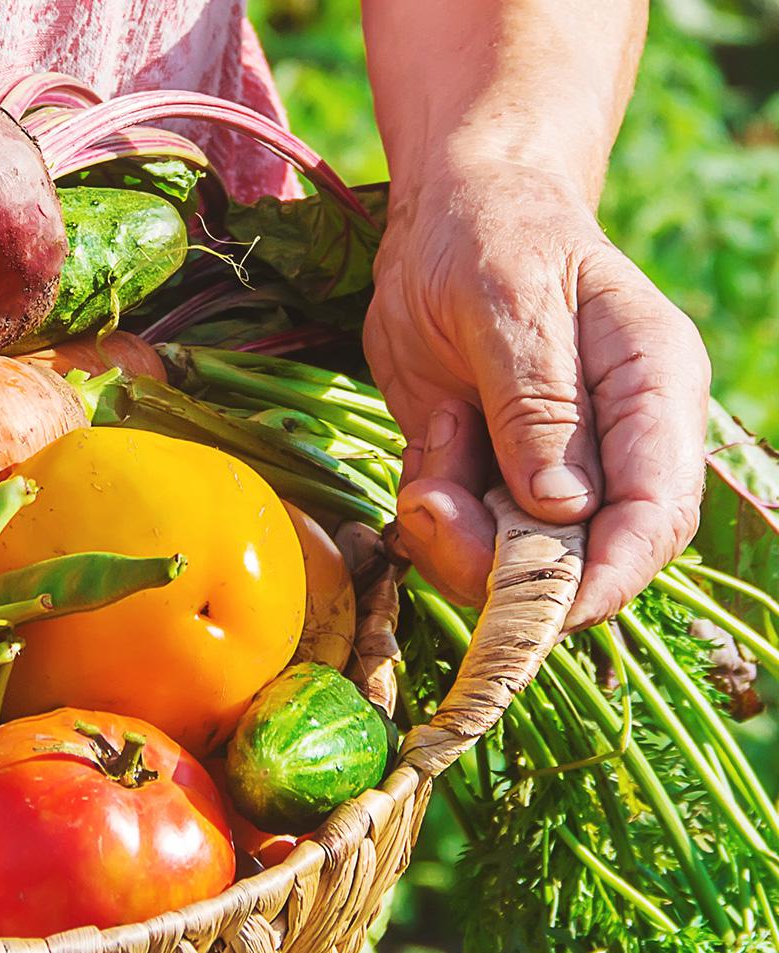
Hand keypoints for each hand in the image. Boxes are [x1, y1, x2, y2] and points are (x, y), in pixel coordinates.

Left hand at [363, 158, 709, 629]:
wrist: (447, 219)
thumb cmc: (492, 235)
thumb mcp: (509, 300)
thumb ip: (537, 403)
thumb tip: (563, 507)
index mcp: (651, 392)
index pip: (655, 517)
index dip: (603, 580)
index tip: (534, 606)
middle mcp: (611, 445)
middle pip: (584, 559)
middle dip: (505, 567)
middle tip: (434, 507)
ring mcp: (549, 469)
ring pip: (515, 563)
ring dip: (457, 544)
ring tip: (427, 473)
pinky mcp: (490, 478)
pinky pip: (461, 537)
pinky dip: (432, 521)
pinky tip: (424, 461)